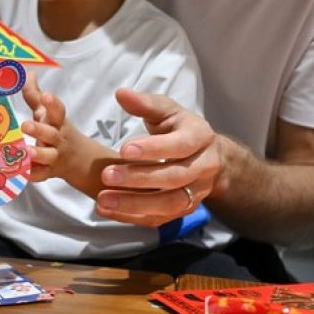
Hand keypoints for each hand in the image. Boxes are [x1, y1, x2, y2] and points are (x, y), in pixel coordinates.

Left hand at [20, 74, 119, 194]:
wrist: (81, 160)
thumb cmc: (57, 130)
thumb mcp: (49, 113)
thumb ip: (35, 95)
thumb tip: (28, 73)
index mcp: (58, 122)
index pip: (58, 111)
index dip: (52, 103)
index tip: (46, 96)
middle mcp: (58, 139)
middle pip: (51, 134)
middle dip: (39, 130)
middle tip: (25, 125)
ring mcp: (55, 156)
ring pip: (48, 156)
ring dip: (37, 154)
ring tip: (26, 152)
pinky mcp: (49, 172)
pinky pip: (41, 175)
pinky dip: (32, 175)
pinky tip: (20, 173)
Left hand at [96, 88, 219, 226]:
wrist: (209, 157)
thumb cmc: (181, 129)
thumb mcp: (168, 110)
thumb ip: (145, 104)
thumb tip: (121, 94)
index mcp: (200, 138)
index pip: (180, 146)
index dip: (154, 149)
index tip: (124, 149)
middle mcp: (203, 168)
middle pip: (173, 178)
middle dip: (139, 179)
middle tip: (106, 175)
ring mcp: (196, 193)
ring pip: (168, 204)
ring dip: (134, 205)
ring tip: (103, 200)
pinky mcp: (183, 210)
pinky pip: (159, 219)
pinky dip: (133, 217)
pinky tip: (107, 209)